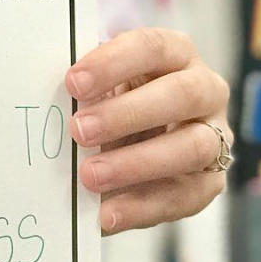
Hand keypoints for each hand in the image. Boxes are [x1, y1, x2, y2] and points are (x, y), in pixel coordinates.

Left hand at [64, 28, 231, 235]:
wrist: (130, 142)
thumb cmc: (110, 101)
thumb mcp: (98, 89)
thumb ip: (83, 91)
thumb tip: (46, 104)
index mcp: (174, 54)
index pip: (152, 47)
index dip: (113, 63)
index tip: (73, 82)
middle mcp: (205, 90)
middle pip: (181, 95)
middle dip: (127, 114)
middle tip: (79, 130)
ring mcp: (215, 136)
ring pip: (192, 147)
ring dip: (136, 163)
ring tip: (90, 176)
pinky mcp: (210, 181)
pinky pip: (184, 196)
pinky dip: (142, 207)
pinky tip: (106, 214)